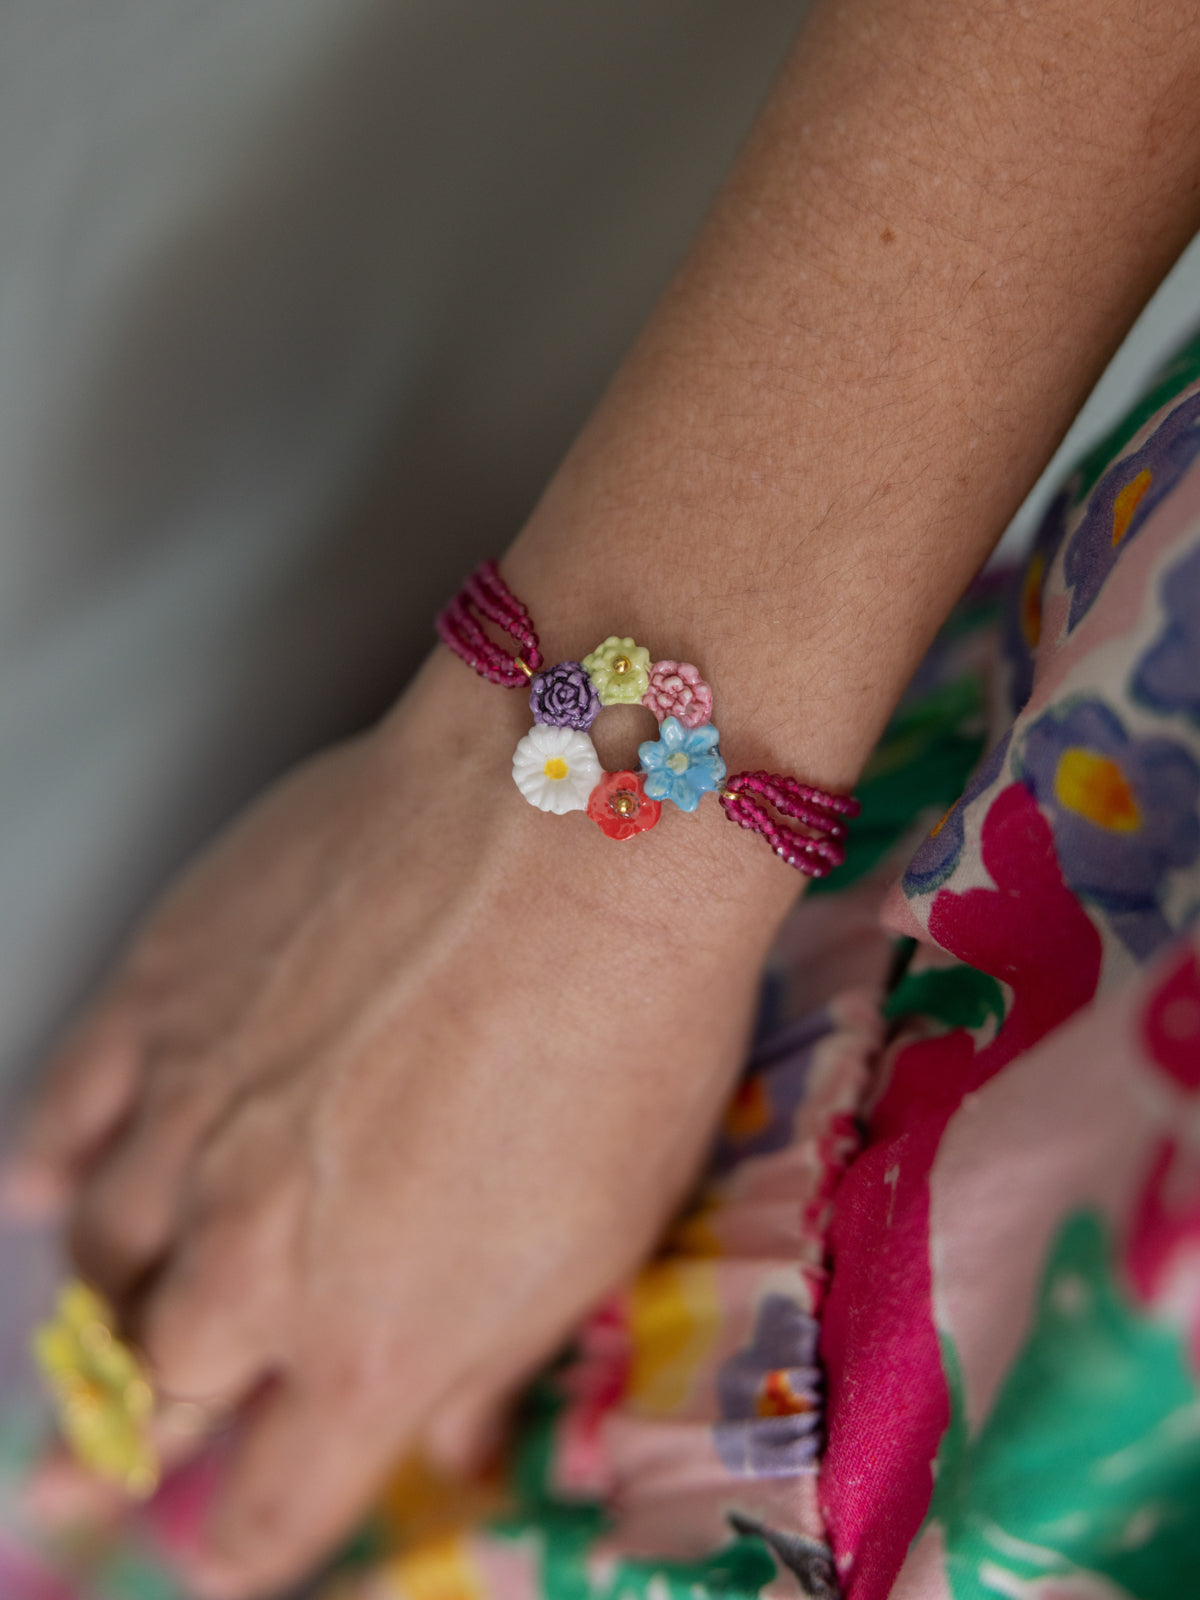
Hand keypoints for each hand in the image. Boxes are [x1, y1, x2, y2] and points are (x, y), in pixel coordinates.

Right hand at [10, 650, 788, 1597]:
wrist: (567, 829)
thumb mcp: (602, 1234)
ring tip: (148, 1290)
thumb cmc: (628, 1035)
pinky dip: (55, 1167)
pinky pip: (59, 1119)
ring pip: (100, 1261)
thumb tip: (448, 1439)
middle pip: (161, 1390)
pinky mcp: (154, 1003)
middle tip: (151, 1432)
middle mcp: (250, 1262)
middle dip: (160, 1427)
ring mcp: (183, 1127)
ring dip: (122, 1292)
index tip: (253, 1537)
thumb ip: (499, 1356)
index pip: (271, 1513)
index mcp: (371, 1346)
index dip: (256, 1541)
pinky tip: (54, 1186)